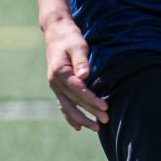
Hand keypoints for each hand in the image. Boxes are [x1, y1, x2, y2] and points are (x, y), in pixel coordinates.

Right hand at [43, 16, 106, 130]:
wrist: (55, 32)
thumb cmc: (69, 38)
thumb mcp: (77, 45)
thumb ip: (81, 61)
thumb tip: (85, 75)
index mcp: (60, 72)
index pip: (78, 90)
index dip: (91, 100)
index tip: (105, 107)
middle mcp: (55, 82)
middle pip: (74, 101)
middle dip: (90, 112)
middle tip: (106, 120)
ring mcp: (54, 86)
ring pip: (68, 106)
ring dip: (81, 118)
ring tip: (96, 128)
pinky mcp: (57, 86)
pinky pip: (63, 105)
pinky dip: (69, 116)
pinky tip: (77, 127)